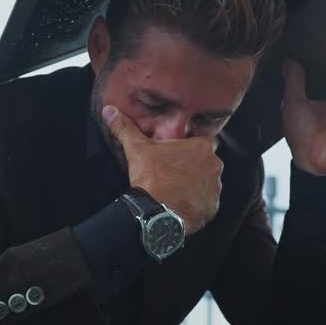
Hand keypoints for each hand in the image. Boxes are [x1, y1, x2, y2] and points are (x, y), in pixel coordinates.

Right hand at [103, 105, 220, 233]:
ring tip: (176, 189)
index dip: (189, 146)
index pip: (202, 140)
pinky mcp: (212, 207)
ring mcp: (215, 188)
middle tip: (173, 171)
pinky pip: (206, 202)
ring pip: (207, 182)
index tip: (177, 153)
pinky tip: (181, 202)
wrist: (157, 213)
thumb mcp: (136, 149)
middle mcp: (214, 166)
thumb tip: (109, 111)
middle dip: (193, 166)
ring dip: (195, 184)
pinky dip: (196, 202)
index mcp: (202, 147)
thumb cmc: (152, 178)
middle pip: (205, 162)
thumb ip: (125, 128)